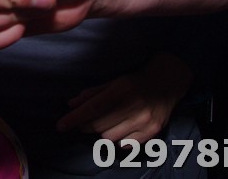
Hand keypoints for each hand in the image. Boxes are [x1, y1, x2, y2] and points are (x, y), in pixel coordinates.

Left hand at [57, 53, 192, 142]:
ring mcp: (145, 121)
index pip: (93, 108)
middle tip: (85, 121)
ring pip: (110, 137)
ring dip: (103, 132)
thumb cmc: (135, 82)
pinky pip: (126, 145)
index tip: (60, 125)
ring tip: (108, 122)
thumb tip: (71, 104)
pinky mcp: (153, 132)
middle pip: (99, 125)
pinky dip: (118, 140)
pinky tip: (121, 129)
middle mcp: (134, 106)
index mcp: (121, 90)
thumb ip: (92, 93)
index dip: (75, 118)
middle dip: (87, 125)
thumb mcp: (113, 82)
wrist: (167, 83)